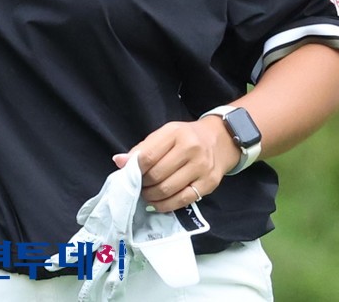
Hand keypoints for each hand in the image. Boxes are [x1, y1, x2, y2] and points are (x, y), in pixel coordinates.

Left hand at [113, 115, 237, 213]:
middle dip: (142, 185)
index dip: (134, 169)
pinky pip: (183, 200)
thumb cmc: (187, 137)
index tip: (129, 175)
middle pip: (157, 175)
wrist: (220, 140)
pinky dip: (166, 205)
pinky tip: (158, 203)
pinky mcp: (209, 183)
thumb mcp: (165, 134)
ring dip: (152, 196)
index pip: (148, 155)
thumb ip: (143, 148)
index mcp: (175, 133)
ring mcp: (201, 167)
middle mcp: (190, 149)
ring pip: (168, 190)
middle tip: (138, 187)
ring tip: (146, 195)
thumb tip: (119, 161)